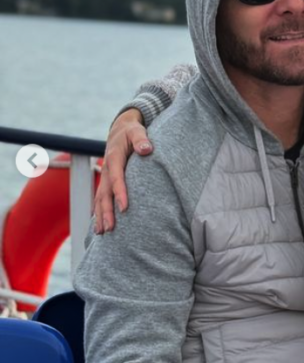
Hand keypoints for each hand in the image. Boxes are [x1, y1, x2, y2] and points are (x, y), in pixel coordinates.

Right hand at [94, 109, 150, 232]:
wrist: (120, 129)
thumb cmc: (132, 131)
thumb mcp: (137, 131)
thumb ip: (142, 139)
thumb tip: (146, 149)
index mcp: (114, 157)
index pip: (117, 178)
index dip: (120, 193)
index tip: (124, 208)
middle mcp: (107, 169)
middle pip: (105, 193)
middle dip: (106, 211)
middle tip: (110, 229)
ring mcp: (105, 176)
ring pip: (100, 198)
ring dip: (100, 215)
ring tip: (102, 233)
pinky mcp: (106, 181)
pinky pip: (100, 198)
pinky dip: (99, 212)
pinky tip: (100, 226)